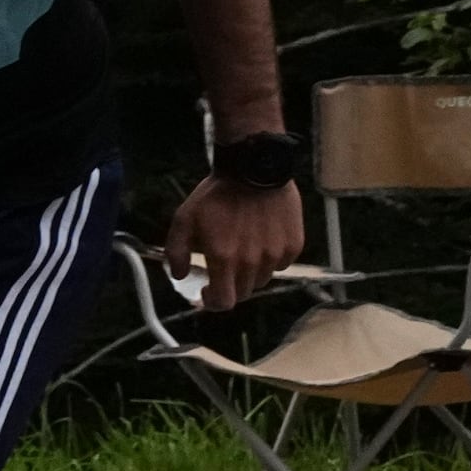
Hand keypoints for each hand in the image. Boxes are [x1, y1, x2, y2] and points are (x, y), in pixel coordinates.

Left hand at [166, 175, 303, 306]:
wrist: (255, 168)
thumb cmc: (217, 194)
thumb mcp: (184, 220)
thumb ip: (176, 252)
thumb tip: (179, 276)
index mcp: (224, 258)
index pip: (224, 301)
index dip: (214, 302)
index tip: (208, 293)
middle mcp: (252, 261)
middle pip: (243, 293)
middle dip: (230, 286)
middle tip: (223, 270)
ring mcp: (275, 254)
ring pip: (262, 279)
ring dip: (250, 273)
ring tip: (242, 249)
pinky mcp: (293, 245)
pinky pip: (280, 265)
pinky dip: (269, 260)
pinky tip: (261, 241)